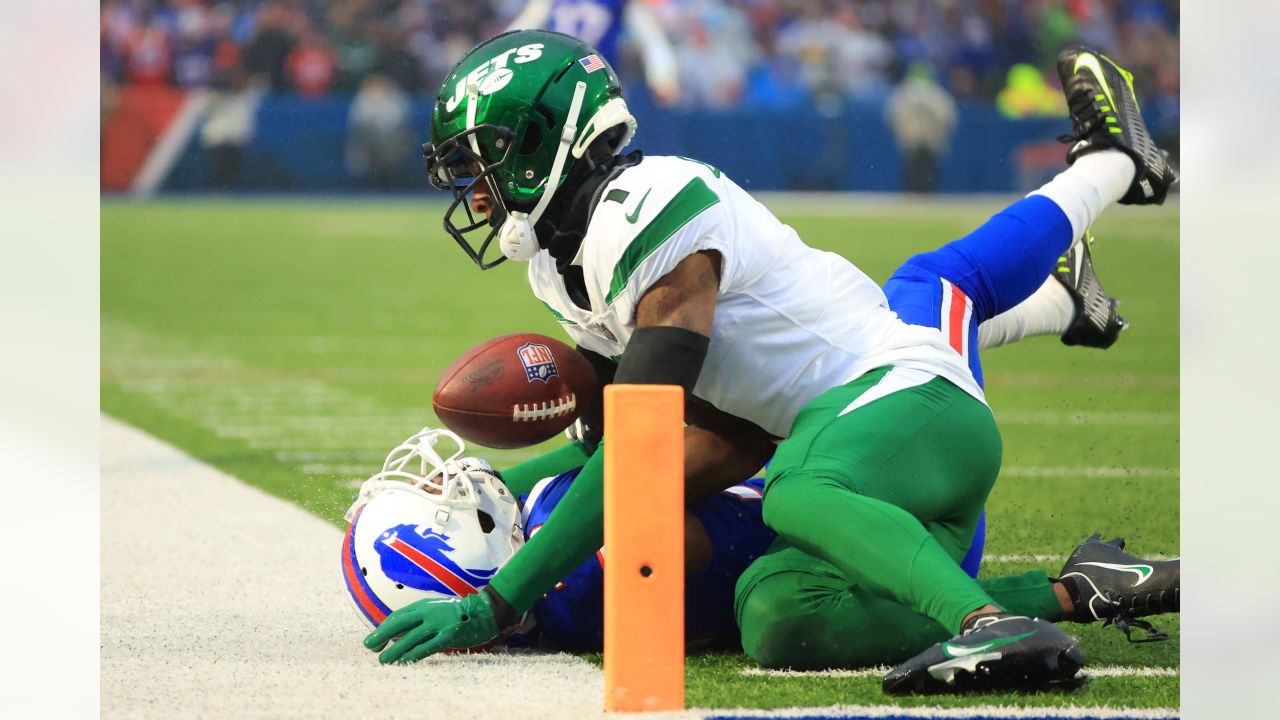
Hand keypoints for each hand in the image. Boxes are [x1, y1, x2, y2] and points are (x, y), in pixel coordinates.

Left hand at [363, 590, 500, 663]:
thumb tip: (397, 635)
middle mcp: (429, 612)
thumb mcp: (436, 610)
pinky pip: (427, 647)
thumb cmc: (459, 613)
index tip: (373, 640)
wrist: (486, 611)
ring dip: (395, 650)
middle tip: (369, 647)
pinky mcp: (449, 635)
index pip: (398, 617)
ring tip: (384, 660)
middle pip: (399, 623)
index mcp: (424, 605)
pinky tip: (404, 661)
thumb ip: (420, 619)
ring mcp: (439, 623)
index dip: (383, 628)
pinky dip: (413, 654)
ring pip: (410, 638)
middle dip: (382, 635)